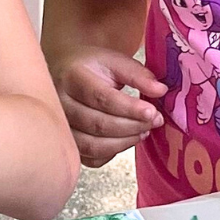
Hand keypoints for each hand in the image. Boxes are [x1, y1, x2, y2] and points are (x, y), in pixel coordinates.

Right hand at [53, 47, 165, 168]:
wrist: (65, 73)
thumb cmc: (91, 68)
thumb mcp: (115, 61)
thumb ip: (138, 75)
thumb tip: (160, 90)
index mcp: (72, 76)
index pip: (102, 98)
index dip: (130, 109)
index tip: (152, 112)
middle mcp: (60, 103)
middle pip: (98, 124)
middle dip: (132, 127)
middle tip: (154, 121)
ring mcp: (60, 126)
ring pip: (93, 146)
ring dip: (124, 142)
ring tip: (142, 132)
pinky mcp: (67, 142)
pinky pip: (90, 158)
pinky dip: (111, 154)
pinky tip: (124, 140)